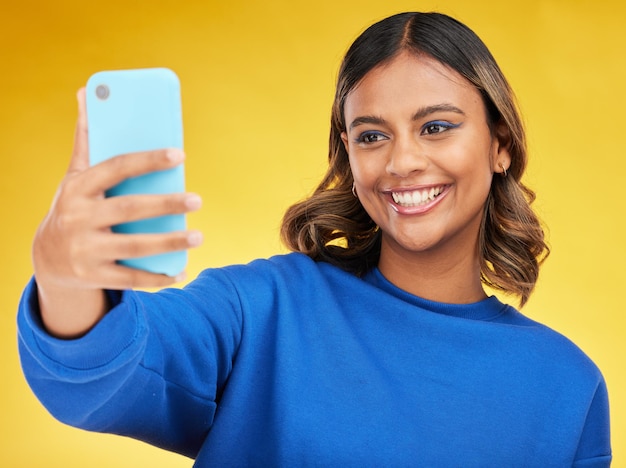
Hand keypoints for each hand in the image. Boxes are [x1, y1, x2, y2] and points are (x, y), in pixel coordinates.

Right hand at [32, 88, 202, 337]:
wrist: (47, 257)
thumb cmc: (73, 206)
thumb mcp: (75, 175)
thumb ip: (87, 139)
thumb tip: (88, 91)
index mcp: (78, 188)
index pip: (116, 168)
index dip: (148, 160)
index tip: (180, 154)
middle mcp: (79, 219)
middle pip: (129, 210)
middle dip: (166, 204)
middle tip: (197, 200)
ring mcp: (85, 250)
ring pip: (134, 247)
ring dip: (169, 243)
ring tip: (198, 236)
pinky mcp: (93, 275)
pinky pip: (130, 279)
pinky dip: (156, 279)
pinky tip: (180, 273)